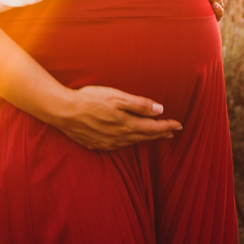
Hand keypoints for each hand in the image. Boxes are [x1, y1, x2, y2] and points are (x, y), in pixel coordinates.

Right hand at [49, 86, 181, 150]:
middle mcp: (120, 137)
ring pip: (133, 142)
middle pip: (145, 137)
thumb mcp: (117, 97)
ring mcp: (108, 142)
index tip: (179, 125)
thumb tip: (159, 110)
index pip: (153, 128)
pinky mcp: (97, 144)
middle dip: (160, 134)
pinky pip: (119, 146)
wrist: (64, 111)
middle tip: (172, 131)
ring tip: (155, 136)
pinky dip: (130, 142)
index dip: (167, 126)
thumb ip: (139, 104)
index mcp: (127, 124)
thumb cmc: (90, 100)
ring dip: (146, 139)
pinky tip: (129, 140)